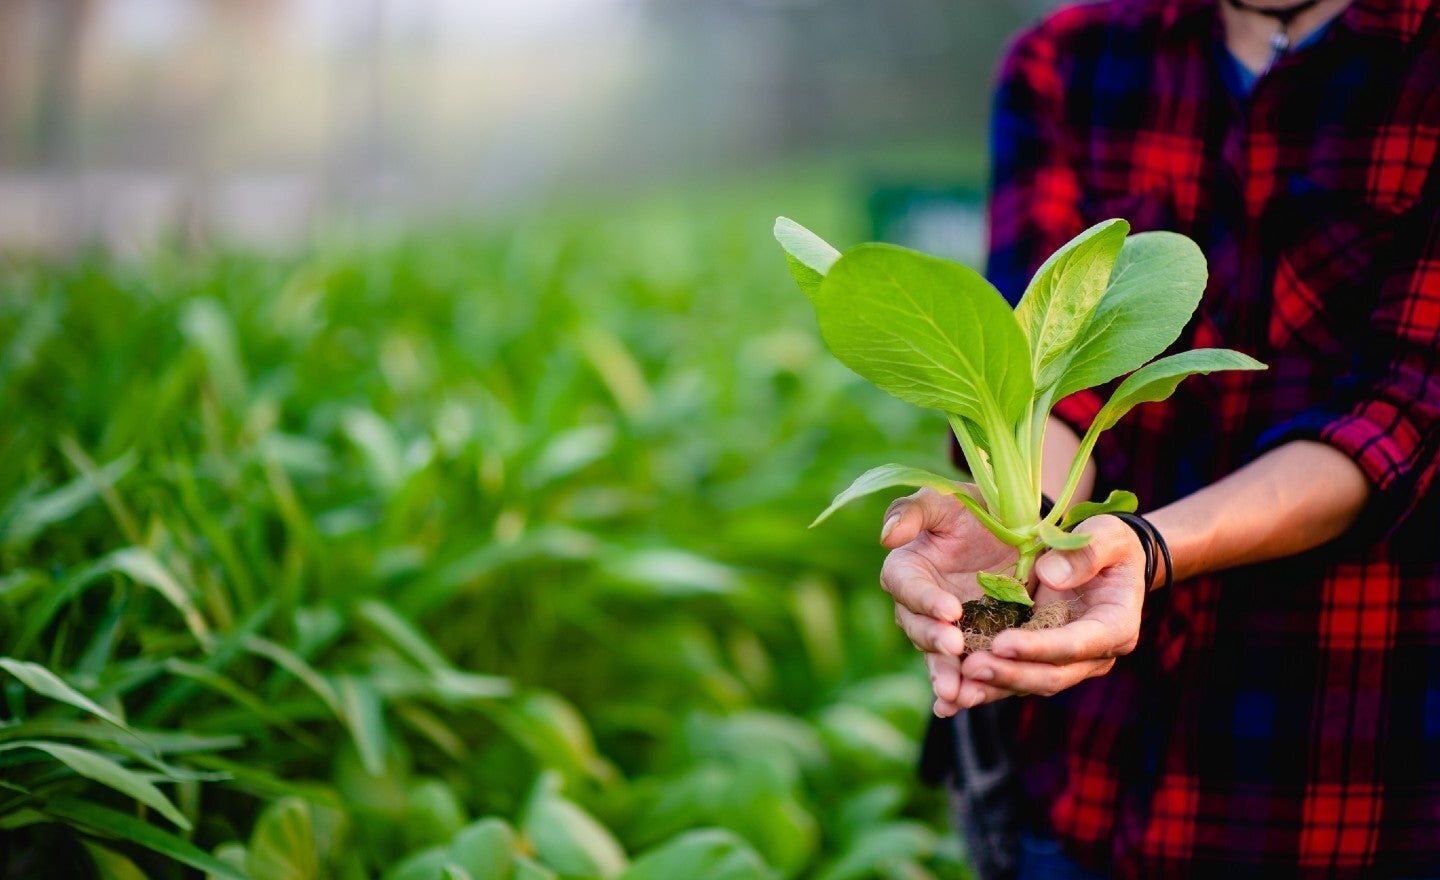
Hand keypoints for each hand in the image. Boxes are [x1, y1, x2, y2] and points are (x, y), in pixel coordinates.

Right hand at [879, 488, 1018, 715]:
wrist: (1018, 529)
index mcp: (907, 566)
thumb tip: (886, 537)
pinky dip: (961, 689)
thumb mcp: (948, 498)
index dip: (925, 600)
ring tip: (956, 695)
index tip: (951, 611)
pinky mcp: (971, 644)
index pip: (905, 586)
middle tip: (956, 649)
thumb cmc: (975, 507)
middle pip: (916, 627)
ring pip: (936, 656)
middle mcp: (919, 602)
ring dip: (944, 675)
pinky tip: (962, 705)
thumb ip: (914, 511)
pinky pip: (961, 670)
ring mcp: (944, 627)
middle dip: (934, 641)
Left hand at [956, 514, 1146, 707]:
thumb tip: (1050, 576)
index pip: (1076, 644)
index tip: (1001, 642)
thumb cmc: (1107, 542)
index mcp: (1115, 626)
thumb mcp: (1106, 534)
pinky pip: (1011, 675)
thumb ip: (1085, 552)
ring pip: (1027, 682)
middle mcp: (1093, 655)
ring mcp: (1065, 661)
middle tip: (970, 668)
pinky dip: (983, 684)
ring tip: (955, 687)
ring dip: (992, 687)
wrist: (1101, 557)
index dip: (1039, 647)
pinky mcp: (1039, 659)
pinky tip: (951, 691)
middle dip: (1010, 674)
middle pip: (1050, 675)